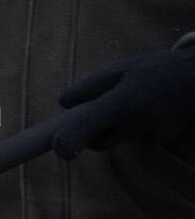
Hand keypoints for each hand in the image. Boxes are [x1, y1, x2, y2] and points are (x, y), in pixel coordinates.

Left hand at [52, 46, 194, 158]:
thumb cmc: (154, 72)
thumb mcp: (120, 70)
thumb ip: (90, 87)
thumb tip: (63, 103)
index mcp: (122, 102)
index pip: (91, 123)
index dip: (73, 136)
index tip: (59, 148)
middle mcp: (135, 124)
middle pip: (97, 141)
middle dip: (90, 130)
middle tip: (99, 110)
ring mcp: (147, 135)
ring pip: (113, 138)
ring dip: (113, 125)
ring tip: (132, 99)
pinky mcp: (158, 141)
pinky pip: (131, 136)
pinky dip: (131, 126)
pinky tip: (146, 108)